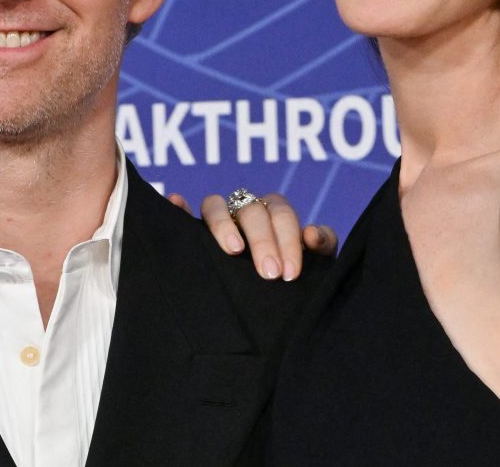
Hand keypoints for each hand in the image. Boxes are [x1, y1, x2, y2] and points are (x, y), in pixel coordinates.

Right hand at [168, 192, 337, 280]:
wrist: (277, 296)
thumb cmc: (295, 274)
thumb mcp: (317, 262)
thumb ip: (324, 245)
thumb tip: (312, 235)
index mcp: (275, 212)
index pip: (281, 215)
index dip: (288, 240)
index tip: (290, 273)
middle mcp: (246, 211)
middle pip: (251, 210)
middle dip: (262, 241)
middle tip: (269, 274)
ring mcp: (219, 220)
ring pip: (215, 204)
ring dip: (223, 224)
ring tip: (233, 250)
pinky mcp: (195, 233)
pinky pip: (182, 215)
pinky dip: (177, 208)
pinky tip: (174, 202)